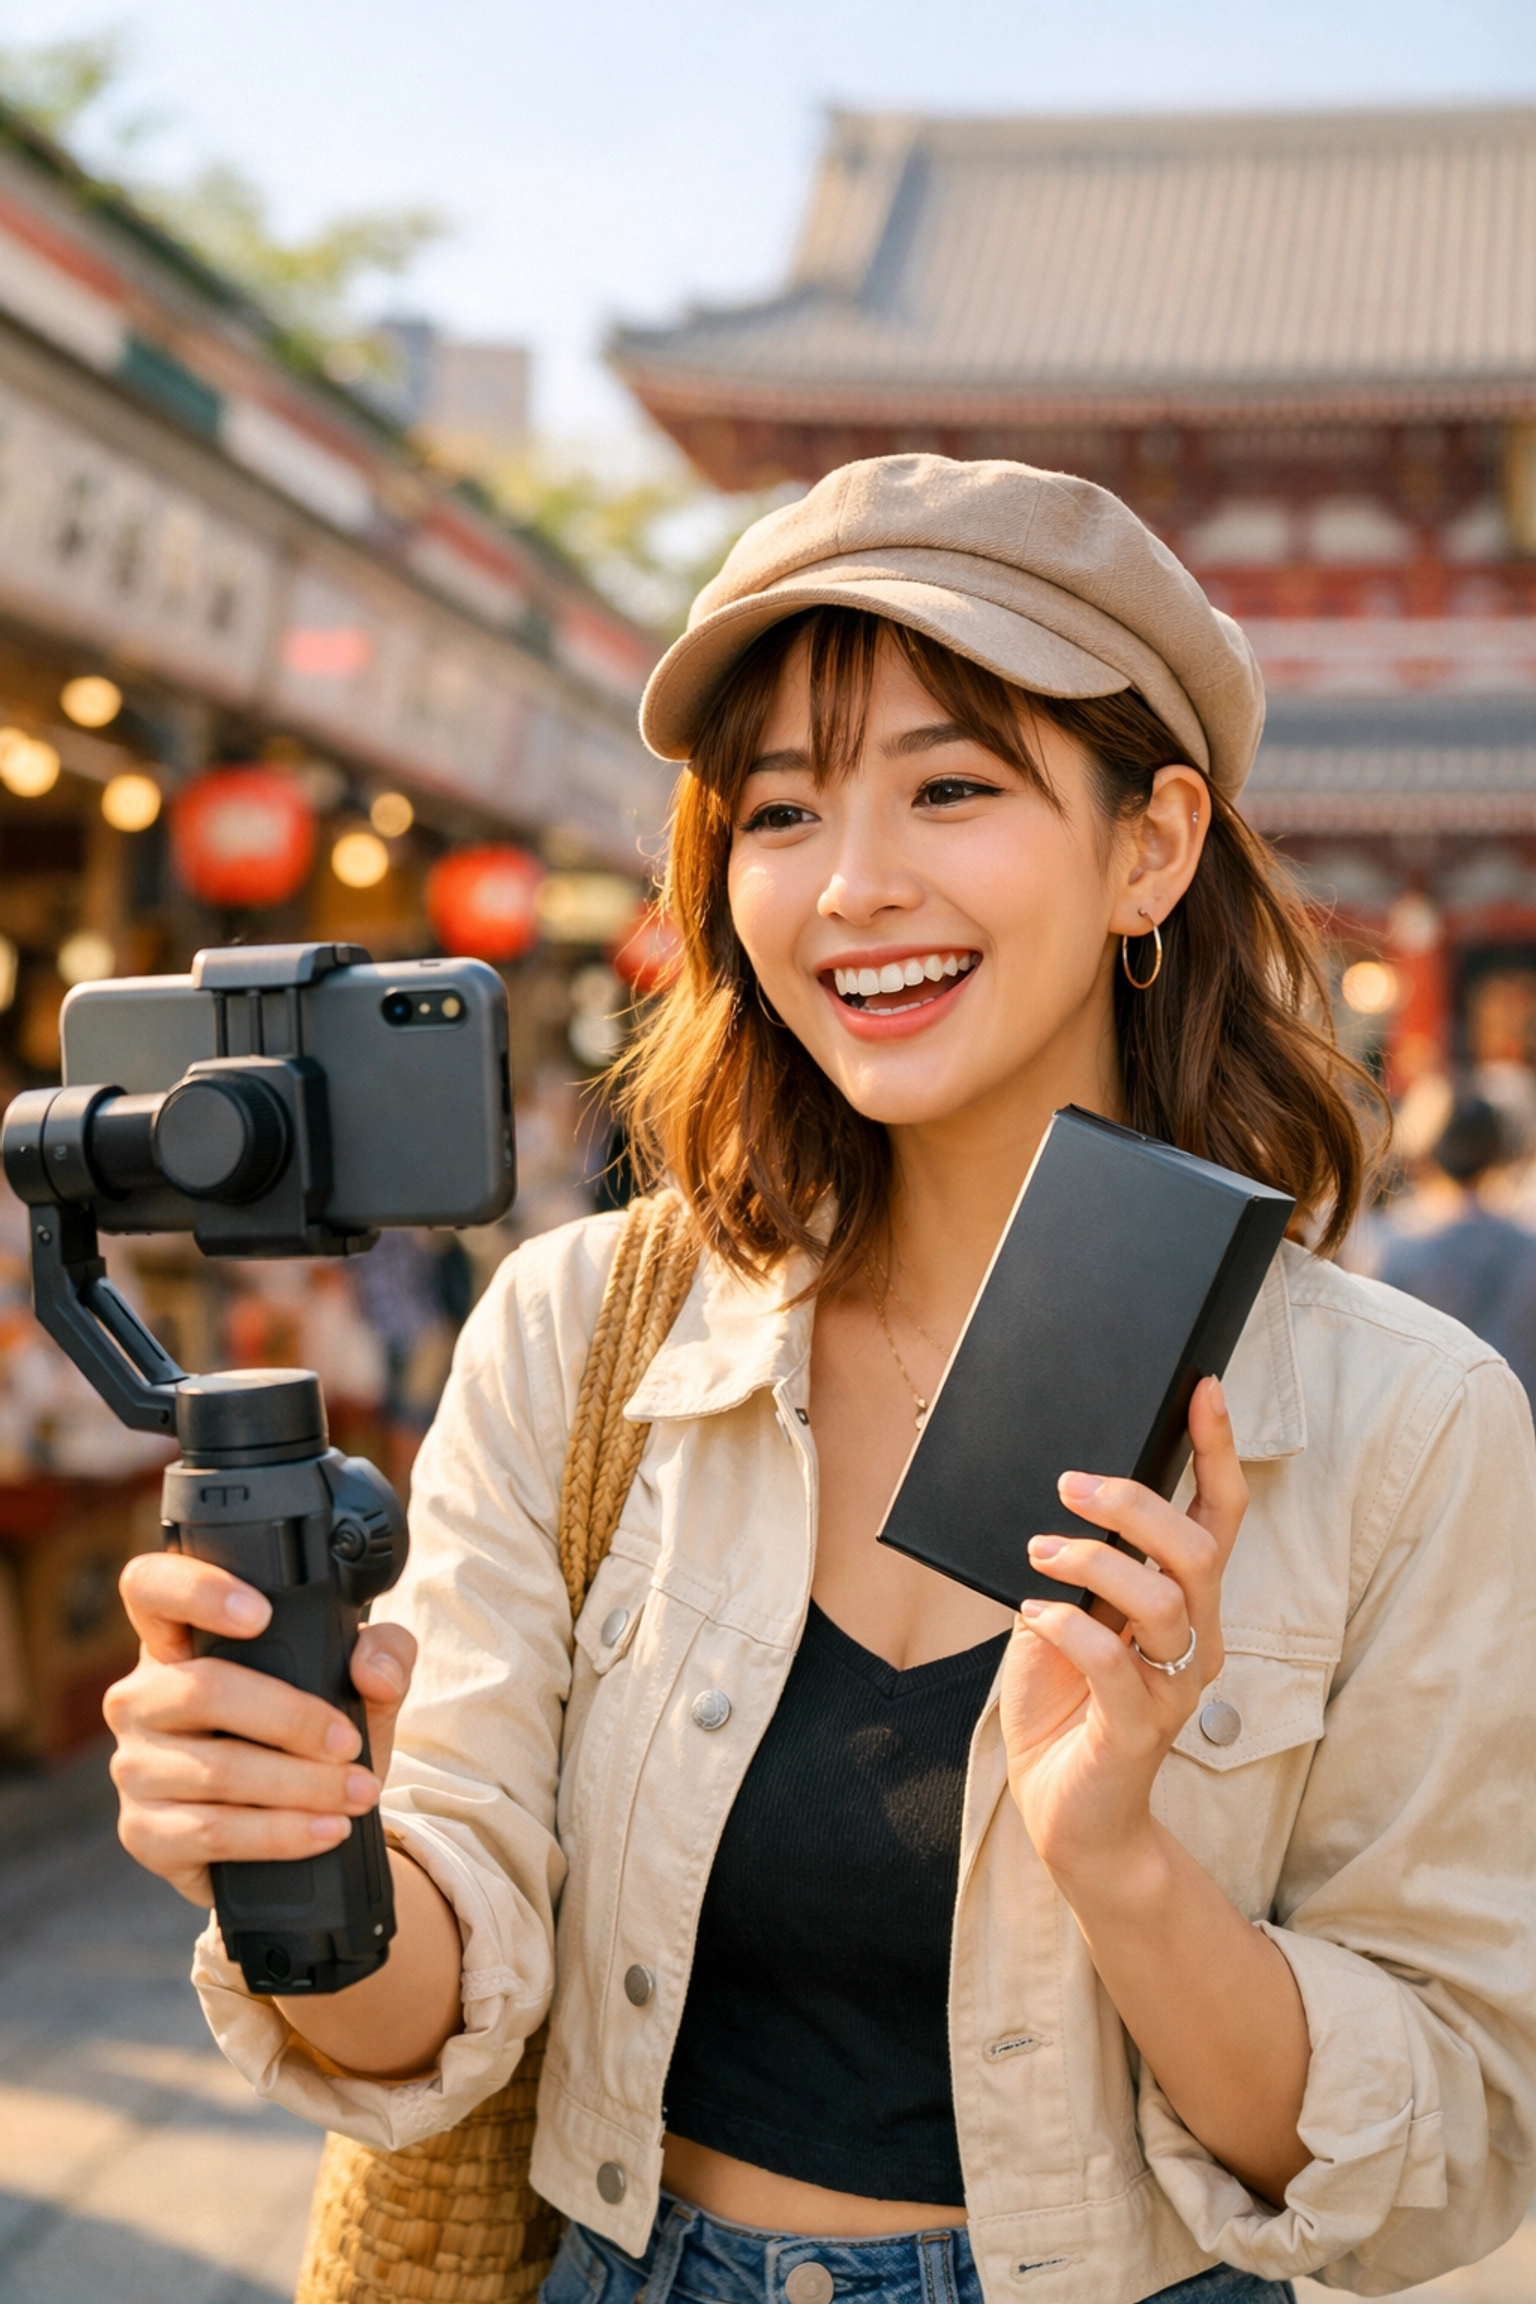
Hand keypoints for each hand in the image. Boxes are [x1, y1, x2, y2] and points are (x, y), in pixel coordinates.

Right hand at [106, 1552, 415, 1906]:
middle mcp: (143, 1697)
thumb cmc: (311, 1735)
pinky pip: (211, 1832)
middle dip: (292, 1718)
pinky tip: (326, 1830)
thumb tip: (373, 1669)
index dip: (195, 1591)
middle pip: (202, 1690)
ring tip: (357, 1793)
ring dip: (301, 1786)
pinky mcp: (144, 1833)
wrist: (294, 1829)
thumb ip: (382, 1654)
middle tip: (348, 1743)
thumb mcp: (356, 1685)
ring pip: (216, 1770)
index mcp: (180, 1641)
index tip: (260, 1615)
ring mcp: (135, 1766)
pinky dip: (281, 1834)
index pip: (152, 1588)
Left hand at [999, 1376, 1245, 1887]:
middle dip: (1135, 1504)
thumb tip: (1061, 1494)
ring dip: (1093, 1562)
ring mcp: (1173, 1687)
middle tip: (1069, 1486)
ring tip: (1038, 1552)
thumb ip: (1080, 1566)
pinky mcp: (1138, 1730)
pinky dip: (1067, 1626)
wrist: (1070, 1816)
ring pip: (1162, 1600)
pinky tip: (1032, 1614)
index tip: (1205, 1387)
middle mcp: (1197, 1639)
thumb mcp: (1069, 1615)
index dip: (1218, 1449)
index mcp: (1187, 1603)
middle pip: (1195, 1548)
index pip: (1220, 1515)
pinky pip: (1113, 1663)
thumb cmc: (1067, 1706)